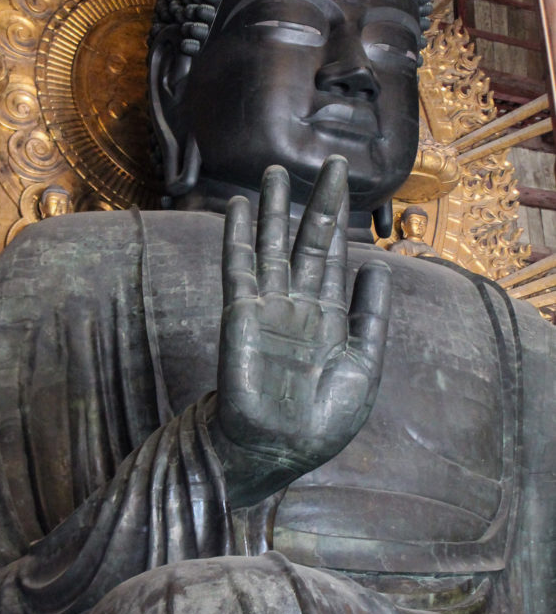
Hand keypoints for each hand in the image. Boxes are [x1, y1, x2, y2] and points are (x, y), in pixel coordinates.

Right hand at [214, 156, 390, 506]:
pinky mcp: (240, 314)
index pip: (336, 257)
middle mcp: (298, 304)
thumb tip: (376, 266)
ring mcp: (268, 306)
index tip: (347, 185)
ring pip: (271, 246)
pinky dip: (237, 236)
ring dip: (272, 210)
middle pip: (308, 242)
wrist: (279, 450)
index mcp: (329, 317)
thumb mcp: (363, 367)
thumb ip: (370, 317)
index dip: (341, 220)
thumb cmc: (322, 421)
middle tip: (331, 162)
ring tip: (274, 173)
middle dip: (318, 203)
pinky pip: (238, 267)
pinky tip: (237, 207)